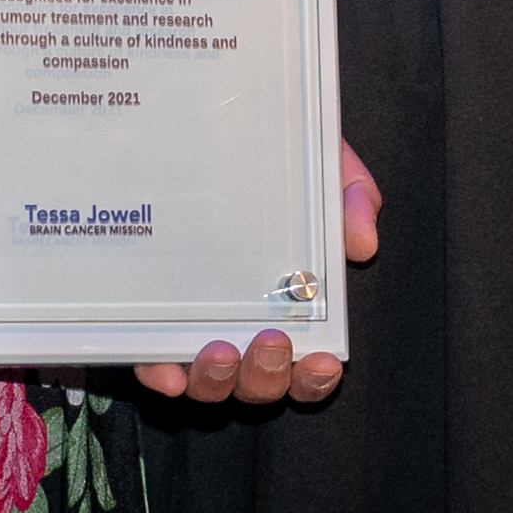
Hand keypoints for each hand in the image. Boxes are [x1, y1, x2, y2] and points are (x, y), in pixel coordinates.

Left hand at [139, 144, 382, 406]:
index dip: (315, 377)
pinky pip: (150, 362)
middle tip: (272, 341)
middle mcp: (242, 327)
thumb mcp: (321, 167)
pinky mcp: (148, 318)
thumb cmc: (277, 160)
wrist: (213, 129)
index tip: (324, 359)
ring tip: (220, 349)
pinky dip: (160, 373)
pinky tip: (168, 371)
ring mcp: (193, 327)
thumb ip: (350, 197)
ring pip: (208, 382)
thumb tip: (363, 243)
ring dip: (218, 379)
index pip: (306, 365)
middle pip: (258, 383)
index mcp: (290, 306)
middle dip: (268, 375)